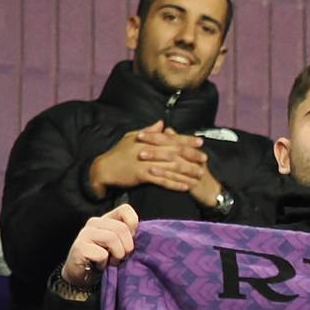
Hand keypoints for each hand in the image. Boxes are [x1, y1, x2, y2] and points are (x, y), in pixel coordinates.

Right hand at [59, 205, 139, 285]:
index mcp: (107, 219)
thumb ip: (129, 235)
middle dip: (127, 247)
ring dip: (117, 255)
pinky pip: (101, 254)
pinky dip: (104, 263)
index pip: (125, 209)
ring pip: (112, 238)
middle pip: (122, 228)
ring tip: (111, 262)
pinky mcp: (79, 247)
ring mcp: (85, 234)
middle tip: (121, 257)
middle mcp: (94, 222)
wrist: (83, 275)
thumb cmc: (105, 260)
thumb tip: (143, 232)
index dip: (133, 225)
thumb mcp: (121, 245)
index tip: (130, 240)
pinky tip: (99, 265)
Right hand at [88, 123, 208, 197]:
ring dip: (187, 172)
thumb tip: (161, 123)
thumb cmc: (118, 153)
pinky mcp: (141, 175)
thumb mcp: (131, 137)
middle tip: (205, 159)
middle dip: (191, 155)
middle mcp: (148, 150)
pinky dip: (174, 184)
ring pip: (171, 167)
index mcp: (148, 140)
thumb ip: (149, 131)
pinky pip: (161, 181)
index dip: (186, 140)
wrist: (104, 169)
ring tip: (200, 175)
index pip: (171, 138)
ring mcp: (145, 163)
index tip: (200, 141)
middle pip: (174, 152)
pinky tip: (185, 187)